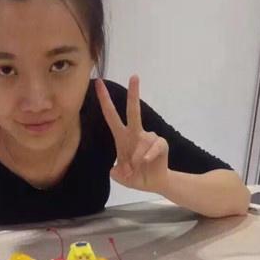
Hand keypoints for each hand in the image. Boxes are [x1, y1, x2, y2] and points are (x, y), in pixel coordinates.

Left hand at [96, 75, 168, 192]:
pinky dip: (148, 156)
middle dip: (134, 93)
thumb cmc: (134, 175)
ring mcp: (149, 137)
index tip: (98, 84)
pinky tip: (146, 162)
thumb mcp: (120, 176)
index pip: (111, 115)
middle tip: (134, 76)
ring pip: (142, 142)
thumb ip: (116, 173)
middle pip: (133, 111)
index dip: (105, 100)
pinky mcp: (161, 143)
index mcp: (121, 136)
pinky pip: (154, 146)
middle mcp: (135, 133)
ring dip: (137, 158)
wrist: (153, 182)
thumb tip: (120, 168)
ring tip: (137, 167)